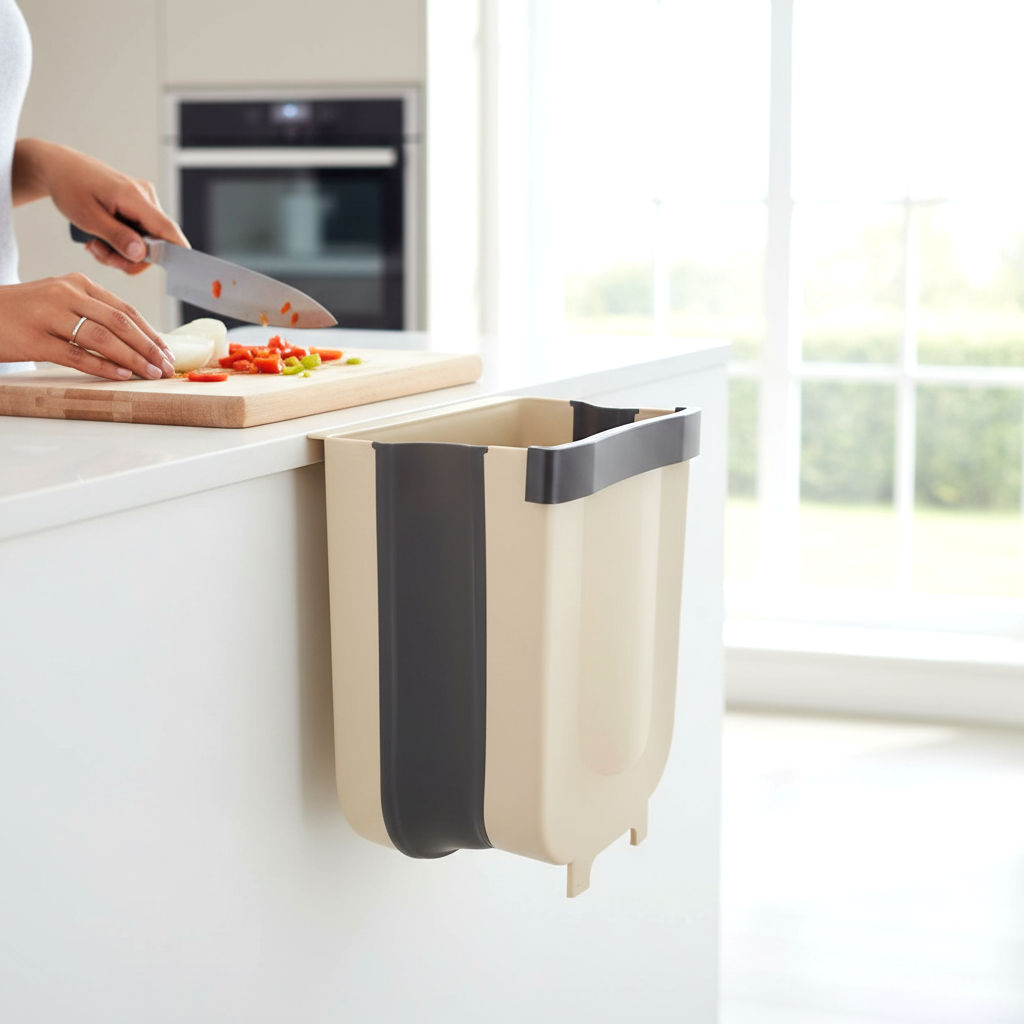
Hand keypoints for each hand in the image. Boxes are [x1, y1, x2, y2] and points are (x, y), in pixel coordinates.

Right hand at [0, 274, 174, 379]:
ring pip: (103, 338)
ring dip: (133, 359)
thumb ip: (94, 313)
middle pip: (121, 323)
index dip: (151, 334)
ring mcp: (49, 315)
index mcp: (78, 283)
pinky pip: (77, 355)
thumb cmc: (25, 313)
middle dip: (149, 348)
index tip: (168, 353)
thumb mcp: (61, 302)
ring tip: (151, 374)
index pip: (126, 310)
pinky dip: (103, 366)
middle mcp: (66, 294)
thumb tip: (136, 341)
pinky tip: (122, 375)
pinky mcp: (35, 338)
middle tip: (167, 368)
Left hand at [13, 138, 189, 274]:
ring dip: (122, 252)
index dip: (176, 254)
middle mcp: (146, 197)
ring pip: (146, 242)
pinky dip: (121, 242)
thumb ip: (117, 237)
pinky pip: (139, 234)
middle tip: (102, 255)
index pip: (168, 230)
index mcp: (135, 197)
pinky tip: (102, 238)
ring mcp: (144, 201)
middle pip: (156, 243)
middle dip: (130, 258)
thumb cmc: (69, 186)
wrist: (60, 167)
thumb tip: (141, 255)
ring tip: (96, 245)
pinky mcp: (138, 206)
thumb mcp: (87, 217)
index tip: (177, 272)